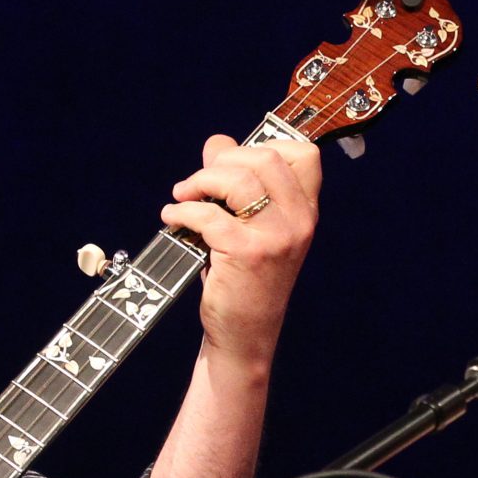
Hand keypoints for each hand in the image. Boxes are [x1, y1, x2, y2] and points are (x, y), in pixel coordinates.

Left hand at [163, 133, 320, 367]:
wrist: (246, 334)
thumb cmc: (246, 279)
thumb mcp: (252, 228)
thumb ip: (237, 183)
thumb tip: (217, 142)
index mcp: (305, 212)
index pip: (304, 155)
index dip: (266, 146)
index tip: (234, 162)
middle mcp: (299, 221)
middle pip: (265, 157)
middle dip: (223, 161)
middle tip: (198, 181)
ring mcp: (277, 237)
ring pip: (238, 179)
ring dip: (199, 181)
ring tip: (182, 195)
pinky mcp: (248, 253)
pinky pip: (209, 214)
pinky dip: (182, 210)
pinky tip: (173, 217)